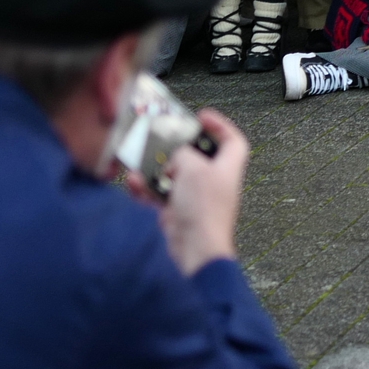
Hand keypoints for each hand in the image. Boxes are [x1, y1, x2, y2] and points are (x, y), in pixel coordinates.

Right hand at [155, 107, 250, 273]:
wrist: (195, 251)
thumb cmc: (204, 212)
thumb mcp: (192, 168)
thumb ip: (183, 154)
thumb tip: (175, 154)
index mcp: (227, 169)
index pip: (233, 141)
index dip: (220, 126)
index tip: (202, 117)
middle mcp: (213, 183)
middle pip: (199, 157)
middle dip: (179, 147)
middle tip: (163, 140)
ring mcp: (195, 199)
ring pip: (174, 176)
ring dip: (156, 169)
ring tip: (142, 162)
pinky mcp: (178, 214)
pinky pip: (159, 195)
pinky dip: (147, 189)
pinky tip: (136, 183)